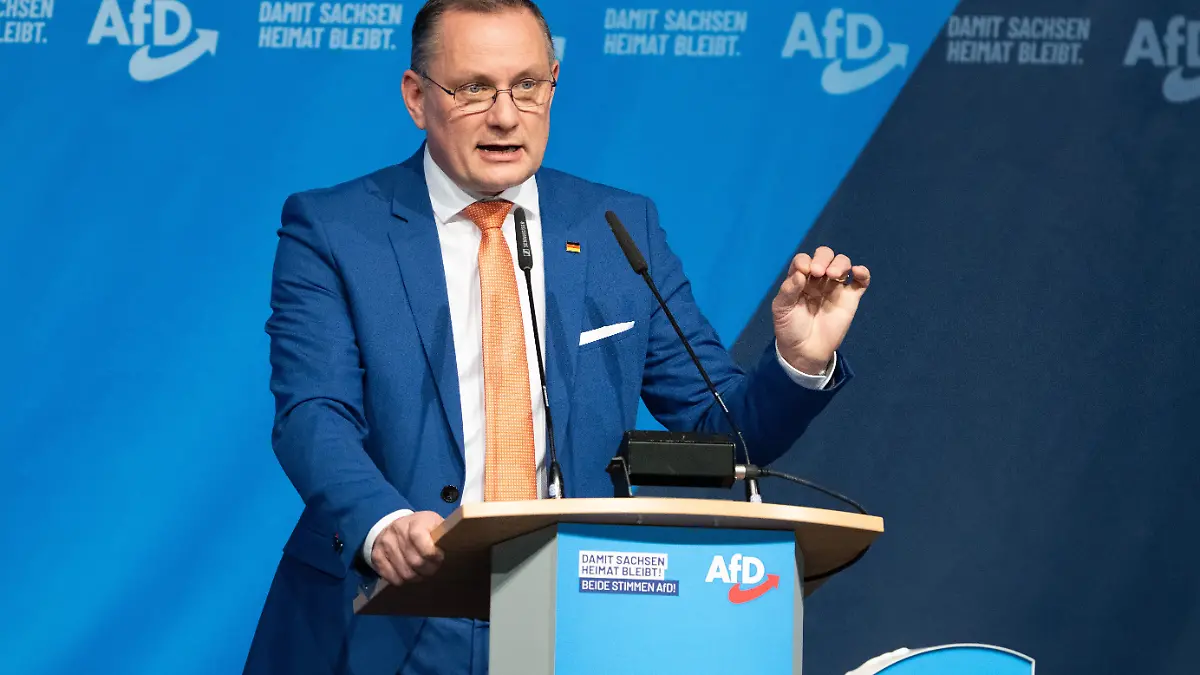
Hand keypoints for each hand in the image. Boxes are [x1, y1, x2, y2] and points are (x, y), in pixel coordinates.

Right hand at [370, 511, 445, 585]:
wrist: (392, 524)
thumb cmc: (420, 526)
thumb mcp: (434, 523)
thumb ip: (443, 534)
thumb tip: (455, 544)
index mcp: (416, 522)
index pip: (426, 547)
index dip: (435, 557)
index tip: (439, 557)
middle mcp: (398, 531)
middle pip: (416, 563)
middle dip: (428, 569)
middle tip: (432, 568)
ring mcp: (385, 544)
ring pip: (405, 573)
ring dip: (416, 577)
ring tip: (421, 571)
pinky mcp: (376, 556)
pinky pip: (392, 578)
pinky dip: (402, 580)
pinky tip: (408, 572)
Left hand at [772, 246, 870, 374]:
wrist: (805, 352)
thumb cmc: (790, 328)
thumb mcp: (781, 309)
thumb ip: (789, 289)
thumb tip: (801, 272)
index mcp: (800, 278)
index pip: (804, 259)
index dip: (805, 261)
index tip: (803, 272)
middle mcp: (818, 279)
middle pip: (825, 255)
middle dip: (823, 258)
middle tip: (819, 273)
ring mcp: (835, 287)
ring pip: (843, 263)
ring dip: (840, 263)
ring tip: (833, 275)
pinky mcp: (850, 299)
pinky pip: (861, 281)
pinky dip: (863, 273)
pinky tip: (857, 272)